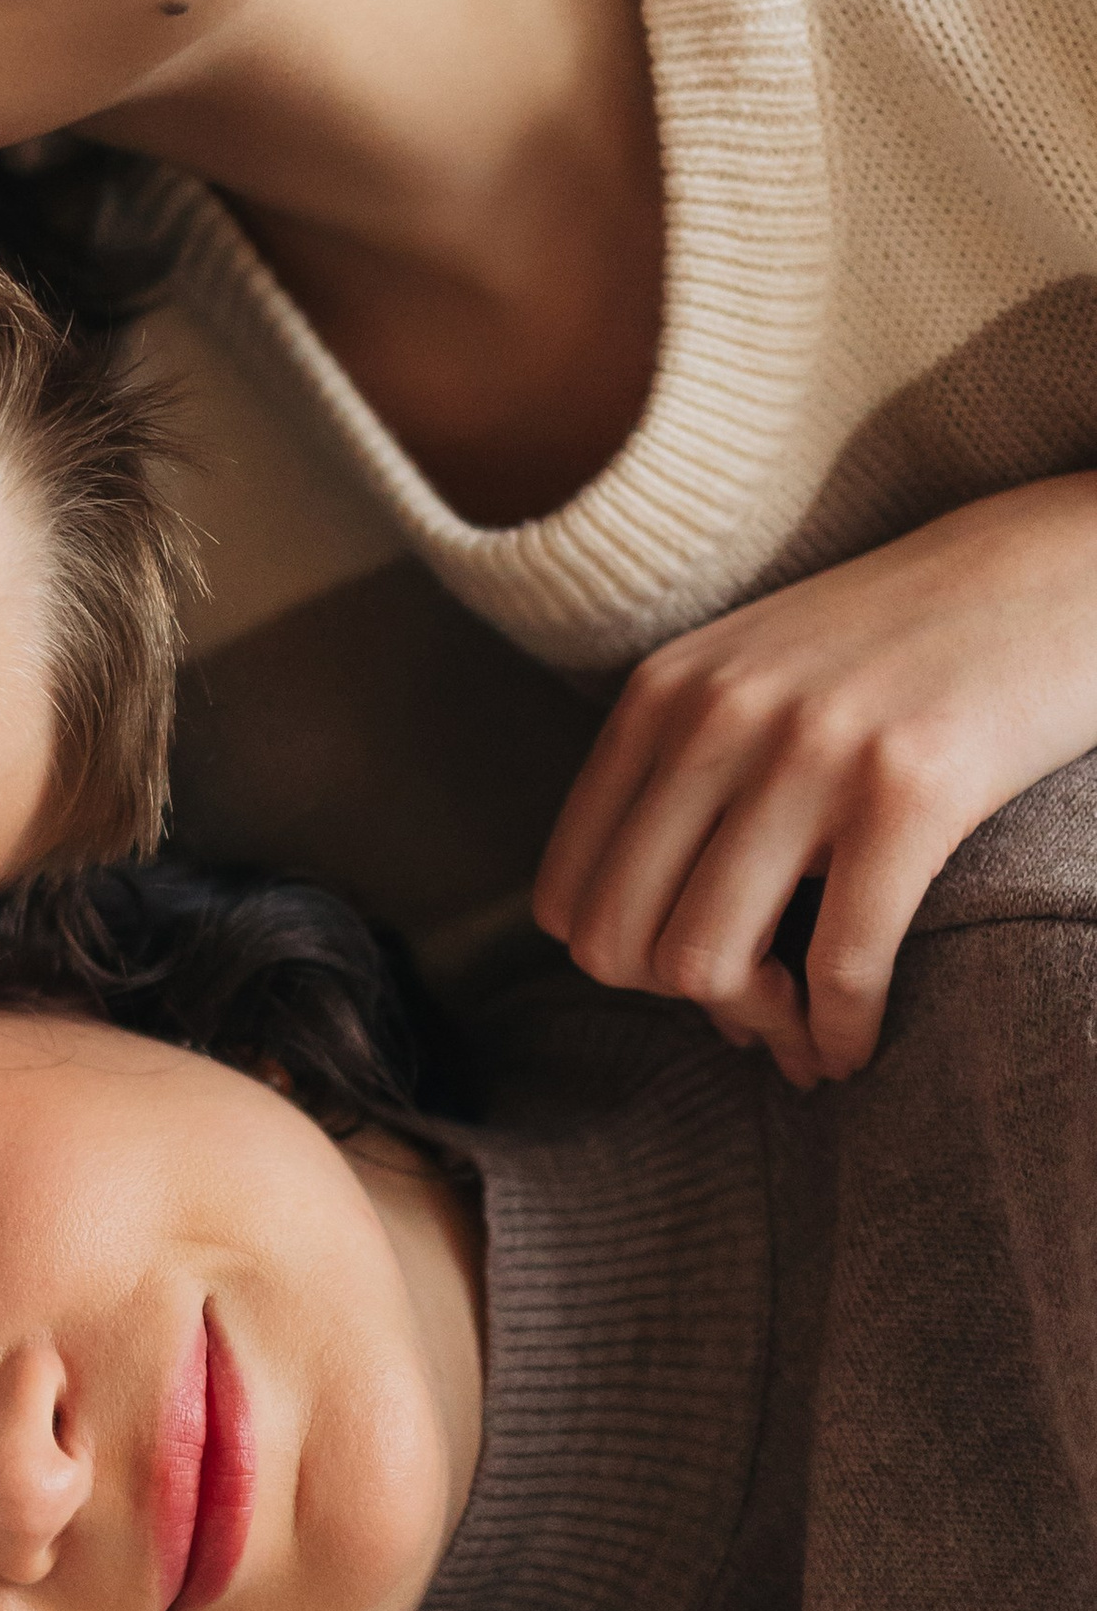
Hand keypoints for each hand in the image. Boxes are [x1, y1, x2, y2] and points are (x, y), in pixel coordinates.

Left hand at [533, 475, 1096, 1082]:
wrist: (1056, 569)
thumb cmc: (909, 648)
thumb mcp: (755, 680)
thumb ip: (685, 782)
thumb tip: (650, 958)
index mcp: (660, 696)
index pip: (564, 897)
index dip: (626, 968)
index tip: (699, 974)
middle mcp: (714, 718)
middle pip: (621, 944)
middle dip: (685, 1010)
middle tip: (763, 1015)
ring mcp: (807, 751)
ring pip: (704, 963)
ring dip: (762, 1029)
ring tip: (807, 1033)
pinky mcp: (910, 790)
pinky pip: (838, 966)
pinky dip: (841, 1032)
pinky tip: (859, 1041)